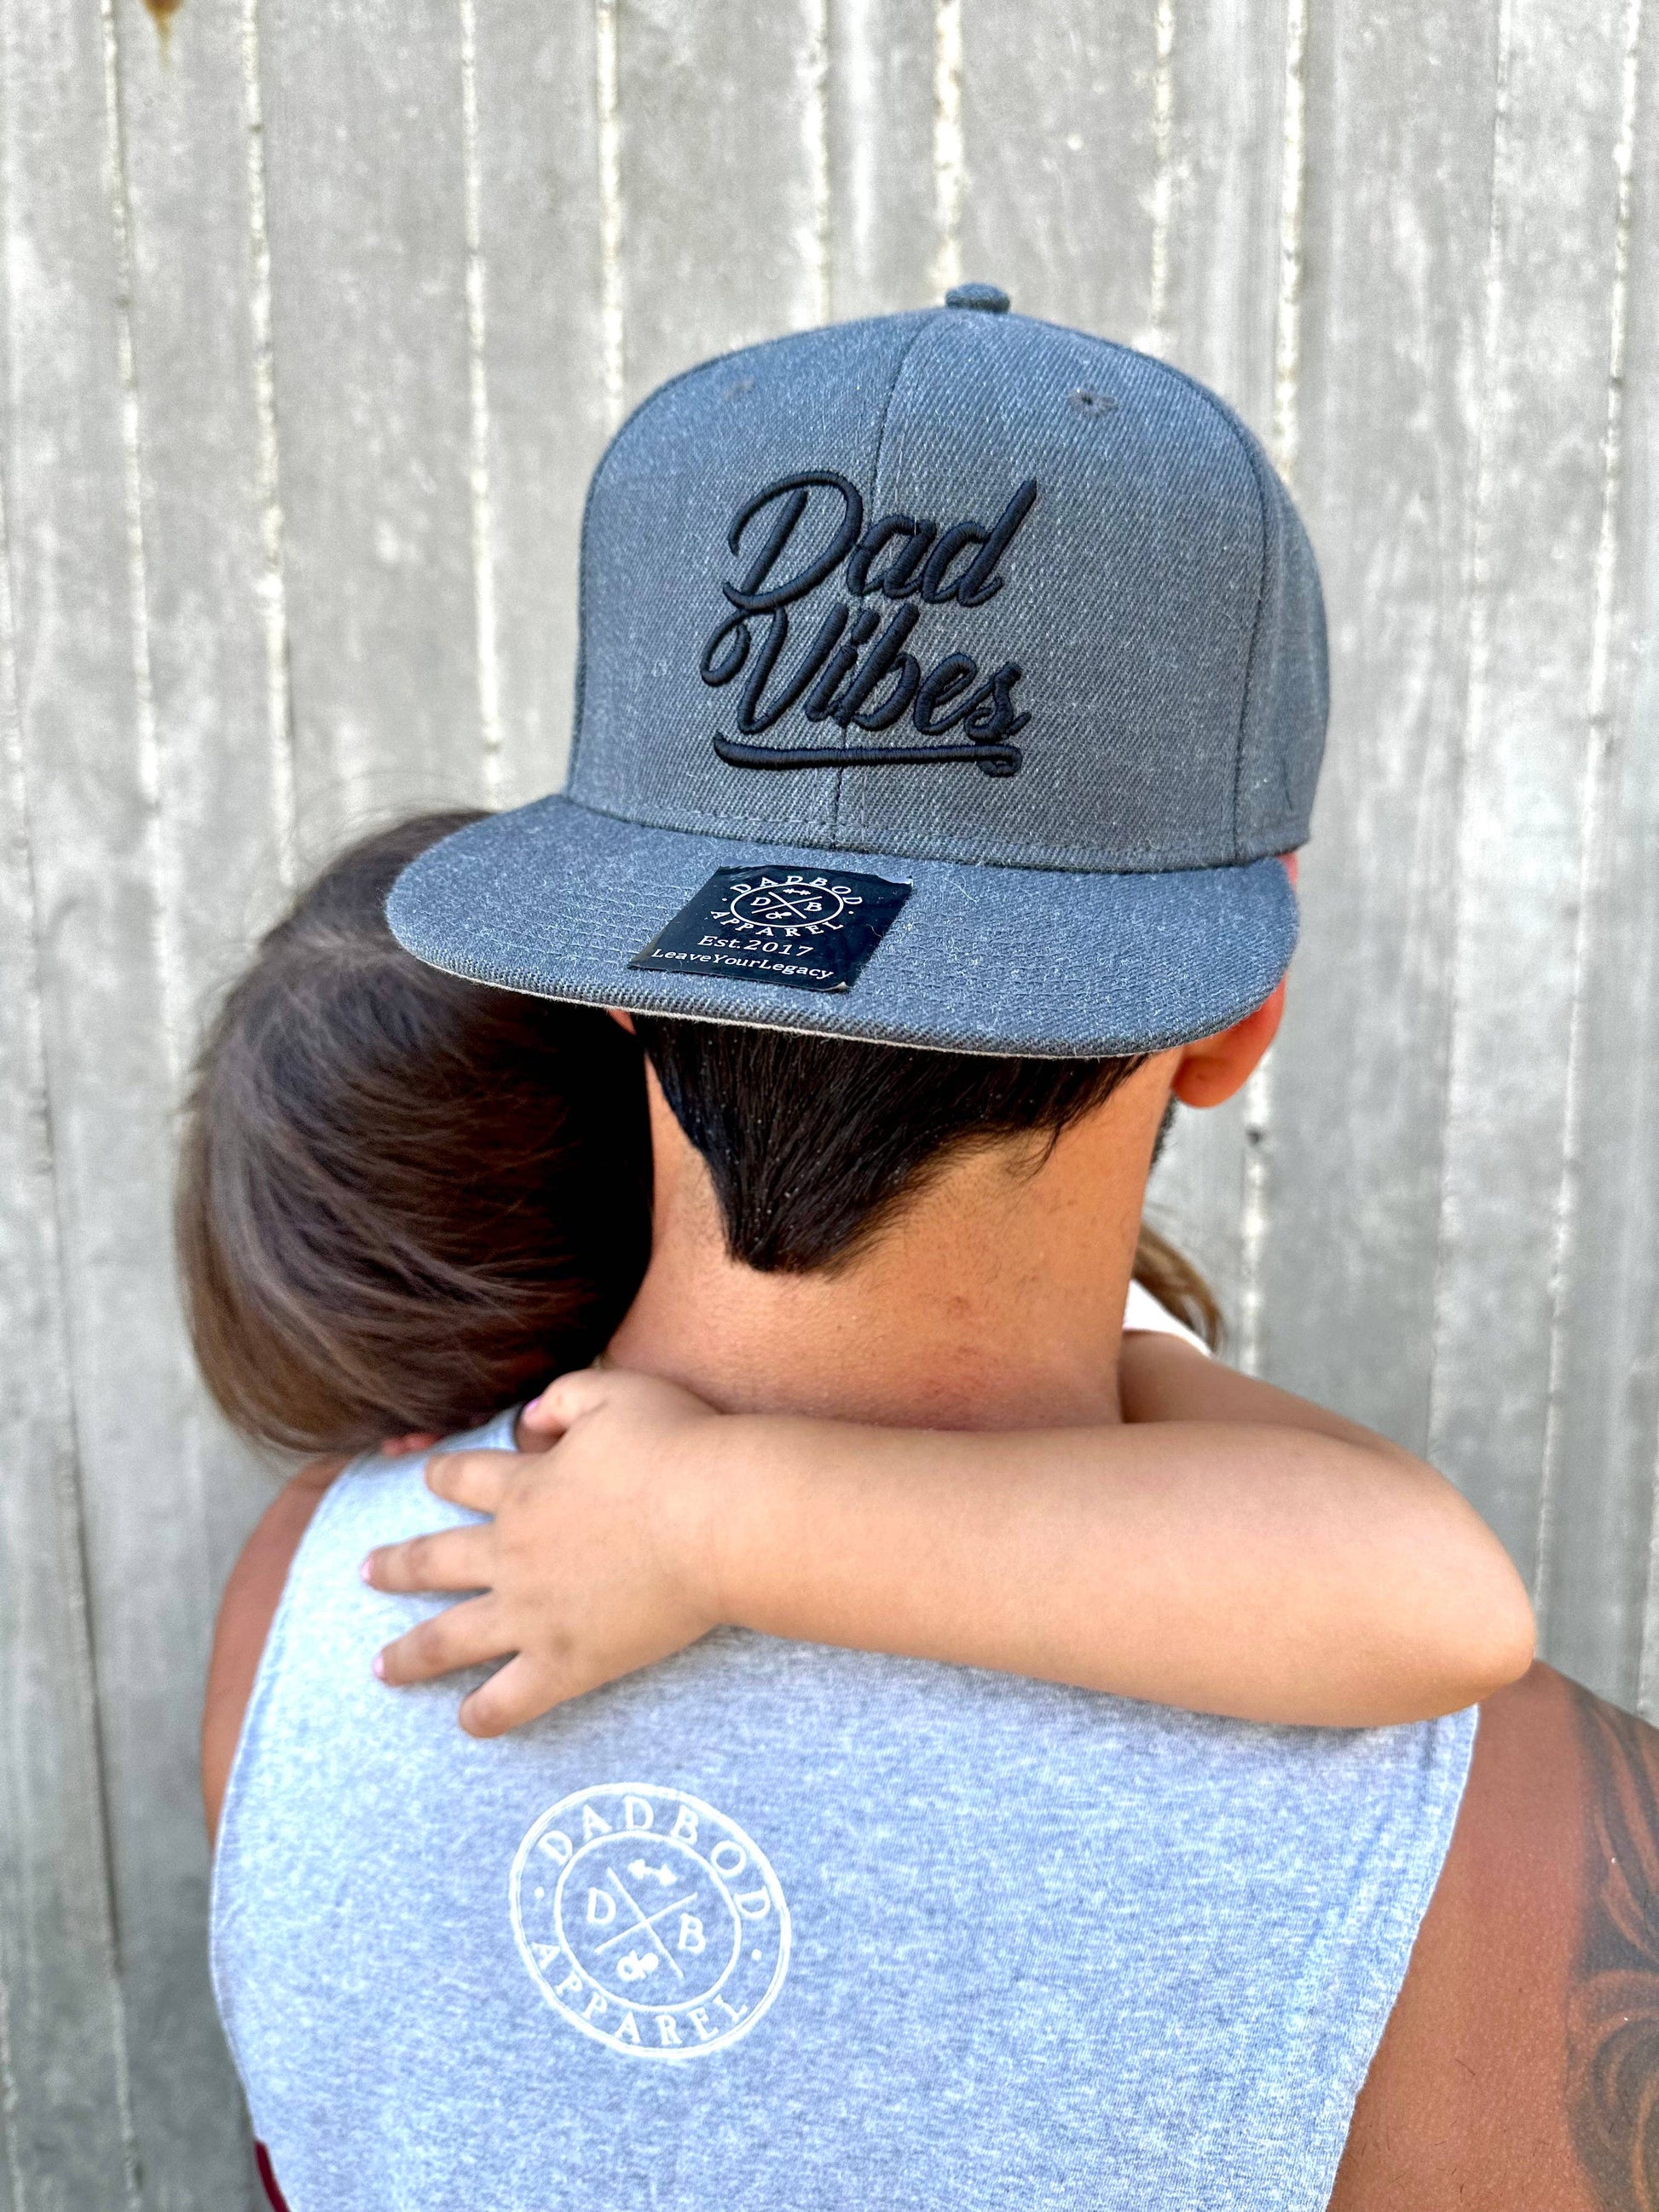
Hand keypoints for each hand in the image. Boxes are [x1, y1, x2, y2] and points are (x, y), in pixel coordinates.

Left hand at [361, 1369, 725, 1735]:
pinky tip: (467, 1723)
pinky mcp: (567, 1661)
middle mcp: (512, 1553)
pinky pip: (510, 1698)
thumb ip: (563, 1398)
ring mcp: (533, 1614)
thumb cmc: (676, 1447)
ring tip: (381, 1668)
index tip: (427, 1477)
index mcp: (523, 1488)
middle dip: (396, 1566)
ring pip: (450, 1639)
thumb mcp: (615, 1393)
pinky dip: (485, 1714)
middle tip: (364, 1572)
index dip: (440, 1475)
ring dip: (411, 1654)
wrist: (717, 1518)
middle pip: (435, 1561)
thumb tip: (529, 1417)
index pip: (462, 1478)